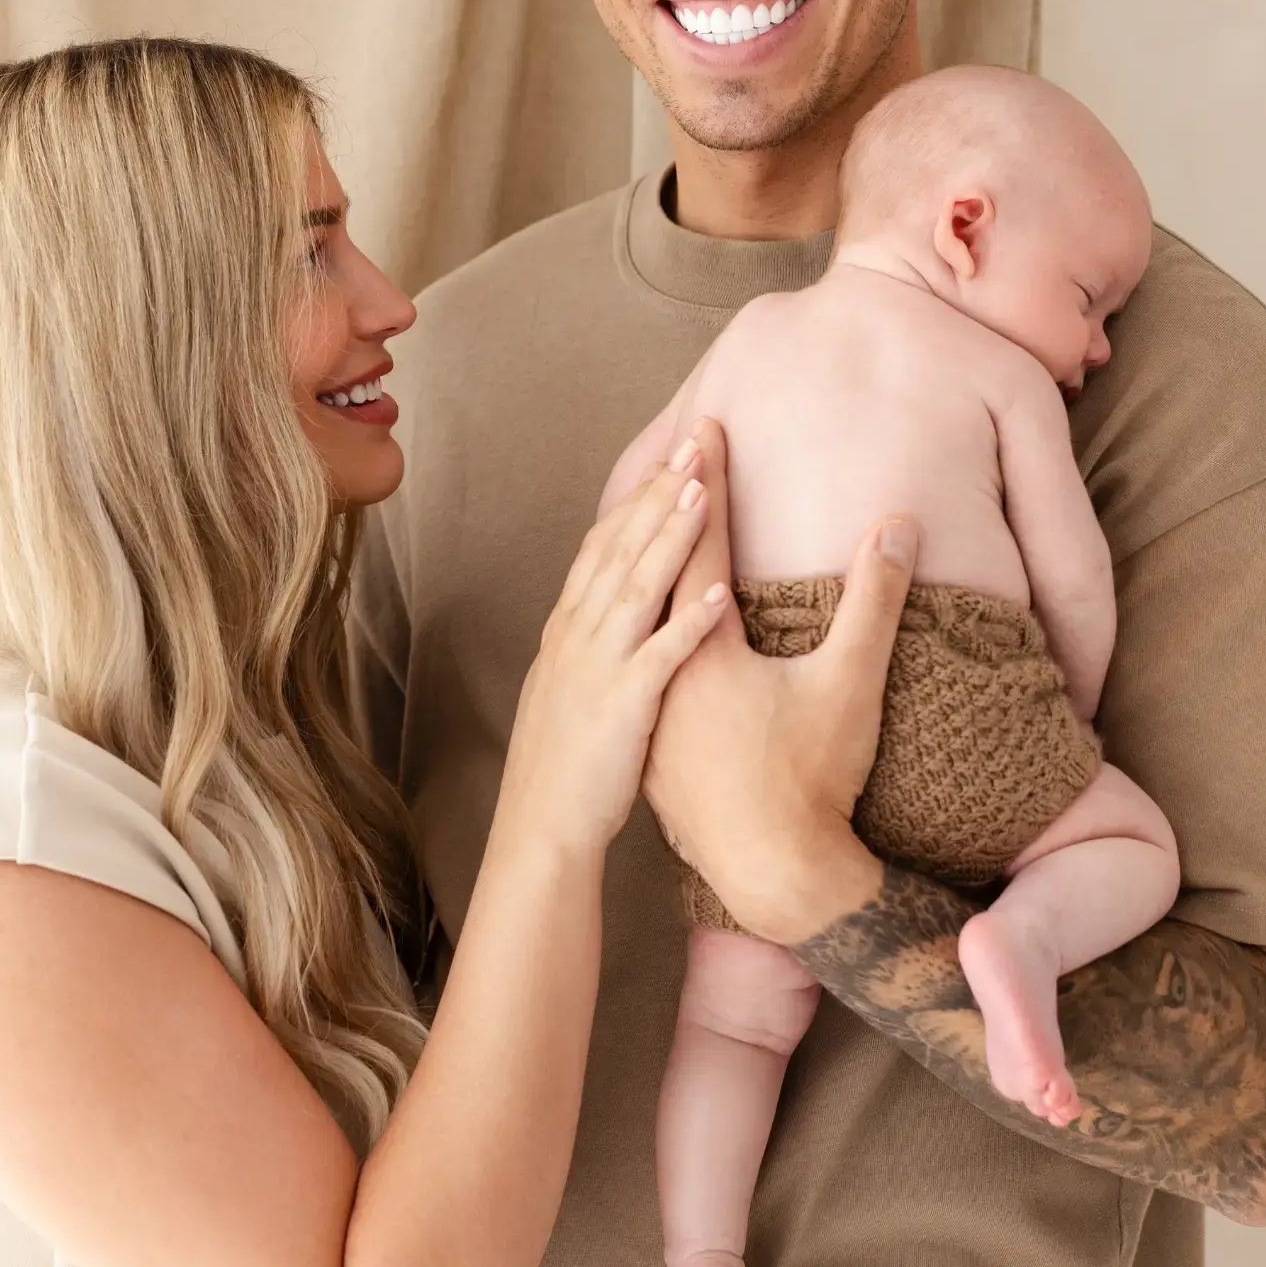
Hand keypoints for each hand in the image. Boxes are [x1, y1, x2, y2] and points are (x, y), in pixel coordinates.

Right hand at [495, 436, 730, 859]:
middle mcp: (578, 635)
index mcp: (568, 627)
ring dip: (672, 536)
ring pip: (639, 586)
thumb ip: (591, 641)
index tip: (671, 456)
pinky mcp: (624, 706)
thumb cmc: (564, 762)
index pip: (602, 544)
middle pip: (621, 547)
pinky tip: (723, 590)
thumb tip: (612, 607)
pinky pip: (663, 655)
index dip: (637, 497)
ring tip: (706, 491)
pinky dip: (692, 620)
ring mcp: (598, 667)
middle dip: (659, 492)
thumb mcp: (568, 686)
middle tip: (695, 442)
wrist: (542, 824)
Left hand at [643, 424, 918, 943]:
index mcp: (699, 650)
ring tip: (644, 516)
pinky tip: (643, 622)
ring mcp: (646, 712)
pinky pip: (631, 661)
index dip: (706, 482)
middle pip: (648, 571)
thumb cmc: (814, 782)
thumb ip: (875, 598)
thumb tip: (899, 524)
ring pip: (630, 619)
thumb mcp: (852, 684)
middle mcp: (658, 673)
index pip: (698, 544)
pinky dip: (636, 624)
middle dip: (662, 507)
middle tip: (670, 451)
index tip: (706, 431)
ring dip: (639, 565)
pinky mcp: (647, 744)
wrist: (777, 877)